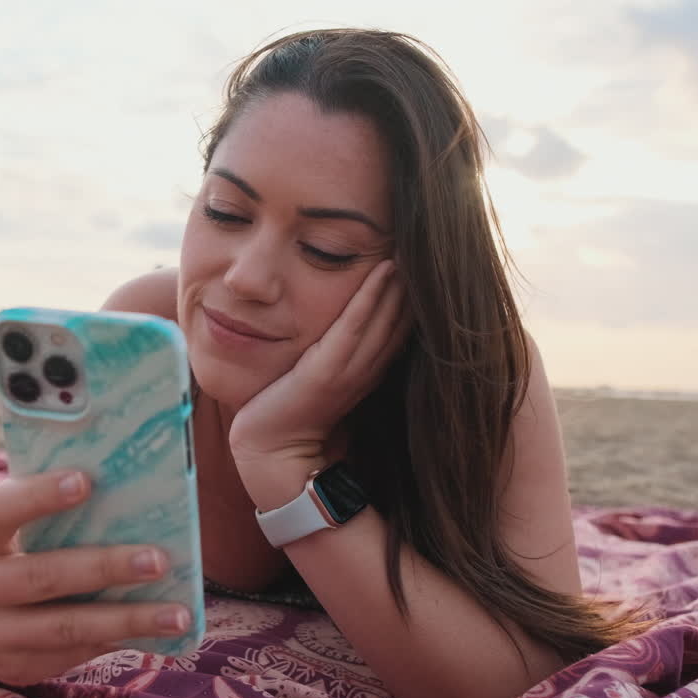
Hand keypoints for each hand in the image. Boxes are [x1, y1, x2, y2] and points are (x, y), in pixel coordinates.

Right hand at [0, 469, 191, 686]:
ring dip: (127, 619)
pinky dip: (117, 640)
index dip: (40, 495)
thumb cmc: (8, 555)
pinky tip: (153, 632)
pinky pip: (74, 653)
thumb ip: (48, 513)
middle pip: (42, 577)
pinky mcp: (14, 666)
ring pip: (65, 627)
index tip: (87, 481)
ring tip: (176, 614)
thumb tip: (127, 493)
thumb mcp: (10, 530)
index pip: (0, 510)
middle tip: (159, 560)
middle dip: (104, 568)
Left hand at [229, 259, 408, 466]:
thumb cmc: (289, 415)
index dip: (412, 296)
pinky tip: (383, 269)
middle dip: (412, 283)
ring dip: (398, 282)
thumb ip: (337, 356)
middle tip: (425, 245)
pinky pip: (354, 326)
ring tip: (410, 246)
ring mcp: (349, 370)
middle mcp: (366, 369)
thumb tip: (344, 329)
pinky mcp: (327, 371)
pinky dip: (370, 296)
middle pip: (399, 318)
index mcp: (367, 371)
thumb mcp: (322, 378)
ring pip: (383, 317)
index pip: (399, 327)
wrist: (272, 452)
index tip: (422, 262)